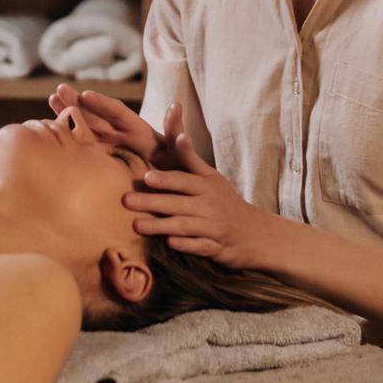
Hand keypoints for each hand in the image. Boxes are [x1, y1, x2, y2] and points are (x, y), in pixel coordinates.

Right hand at [46, 84, 185, 168]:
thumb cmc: (180, 174)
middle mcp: (122, 137)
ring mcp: (112, 150)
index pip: (118, 113)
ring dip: (70, 115)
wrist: (177, 197)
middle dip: (78, 103)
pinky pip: (86, 150)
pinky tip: (53, 132)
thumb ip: (177, 136)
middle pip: (97, 116)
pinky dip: (71, 140)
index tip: (85, 95)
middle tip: (58, 91)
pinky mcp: (105, 165)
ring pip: (87, 129)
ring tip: (52, 100)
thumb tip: (176, 107)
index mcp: (139, 132)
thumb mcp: (180, 155)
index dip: (102, 104)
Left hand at [122, 136, 256, 266]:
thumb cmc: (224, 200)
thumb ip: (190, 158)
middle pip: (178, 203)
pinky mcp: (216, 248)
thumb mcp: (211, 177)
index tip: (147, 177)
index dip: (166, 179)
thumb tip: (179, 134)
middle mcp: (209, 205)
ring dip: (160, 226)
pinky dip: (186, 245)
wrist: (255, 233)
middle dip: (152, 203)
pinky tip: (169, 244)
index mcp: (206, 185)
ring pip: (184, 226)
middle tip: (126, 201)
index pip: (183, 181)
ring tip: (136, 225)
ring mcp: (213, 227)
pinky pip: (200, 247)